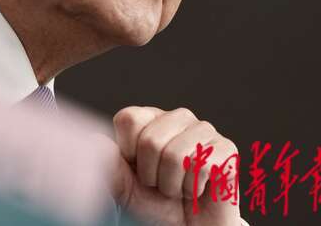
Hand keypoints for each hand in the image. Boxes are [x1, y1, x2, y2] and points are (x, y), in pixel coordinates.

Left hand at [109, 106, 241, 225]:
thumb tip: (94, 141)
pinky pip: (202, 166)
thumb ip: (108, 163)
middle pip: (151, 140)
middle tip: (161, 183)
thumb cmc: (155, 203)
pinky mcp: (226, 148)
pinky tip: (197, 189)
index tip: (137, 168)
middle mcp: (176, 118)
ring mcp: (203, 130)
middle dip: (152, 174)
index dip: (130, 152)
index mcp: (148, 118)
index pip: (129, 119)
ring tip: (178, 187)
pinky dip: (194, 188)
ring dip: (173, 184)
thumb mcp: (123, 185)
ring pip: (176, 155)